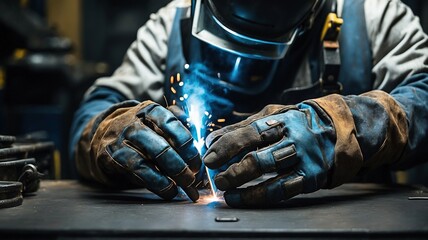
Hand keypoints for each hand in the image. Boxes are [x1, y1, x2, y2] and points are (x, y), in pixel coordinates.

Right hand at [76, 100, 201, 201]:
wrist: (102, 134)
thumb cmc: (141, 131)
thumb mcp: (157, 122)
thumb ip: (178, 129)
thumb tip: (202, 145)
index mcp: (150, 110)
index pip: (173, 126)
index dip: (188, 147)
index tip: (197, 163)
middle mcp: (133, 123)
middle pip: (162, 147)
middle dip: (180, 167)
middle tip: (192, 179)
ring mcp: (120, 140)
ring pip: (148, 163)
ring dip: (169, 179)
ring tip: (183, 188)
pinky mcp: (111, 156)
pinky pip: (137, 173)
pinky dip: (156, 184)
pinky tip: (168, 190)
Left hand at [203, 103, 336, 206]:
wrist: (335, 130)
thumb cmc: (294, 122)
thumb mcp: (270, 116)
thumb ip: (241, 127)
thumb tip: (211, 140)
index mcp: (281, 121)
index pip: (250, 133)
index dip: (227, 146)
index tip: (209, 157)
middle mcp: (293, 140)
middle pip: (259, 157)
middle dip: (233, 169)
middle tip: (216, 177)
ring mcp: (303, 160)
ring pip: (270, 175)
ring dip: (243, 185)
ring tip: (225, 190)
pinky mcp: (309, 177)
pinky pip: (281, 190)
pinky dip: (258, 196)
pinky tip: (241, 198)